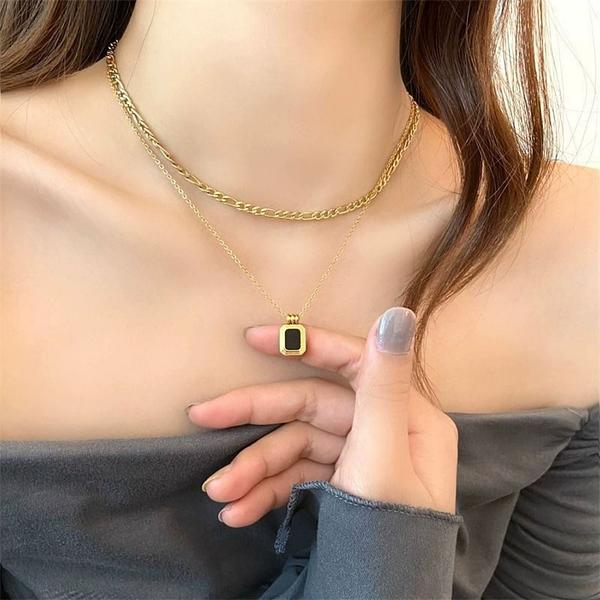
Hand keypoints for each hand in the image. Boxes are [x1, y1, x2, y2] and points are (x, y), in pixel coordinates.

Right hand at [187, 307, 458, 526]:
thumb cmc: (392, 528)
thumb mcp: (384, 455)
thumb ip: (382, 385)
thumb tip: (397, 314)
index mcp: (406, 415)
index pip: (352, 362)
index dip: (305, 344)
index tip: (254, 337)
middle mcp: (381, 430)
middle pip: (308, 407)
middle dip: (254, 415)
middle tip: (202, 415)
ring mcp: (355, 459)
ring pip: (293, 447)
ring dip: (252, 469)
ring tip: (219, 495)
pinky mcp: (335, 486)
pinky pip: (293, 478)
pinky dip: (264, 492)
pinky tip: (237, 511)